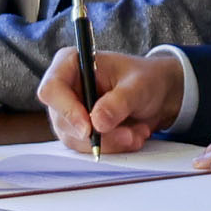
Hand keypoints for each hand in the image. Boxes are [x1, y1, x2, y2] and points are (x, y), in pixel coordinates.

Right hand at [40, 49, 183, 154]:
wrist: (158, 94)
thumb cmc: (145, 79)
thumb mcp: (138, 86)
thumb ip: (118, 102)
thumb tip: (97, 122)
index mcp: (71, 64)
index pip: (52, 89)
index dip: (66, 110)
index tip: (89, 128)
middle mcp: (65, 88)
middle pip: (62, 119)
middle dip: (97, 134)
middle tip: (129, 135)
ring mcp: (69, 111)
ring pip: (75, 139)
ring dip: (109, 142)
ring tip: (137, 133)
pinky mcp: (79, 130)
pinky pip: (86, 147)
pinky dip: (111, 147)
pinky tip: (132, 136)